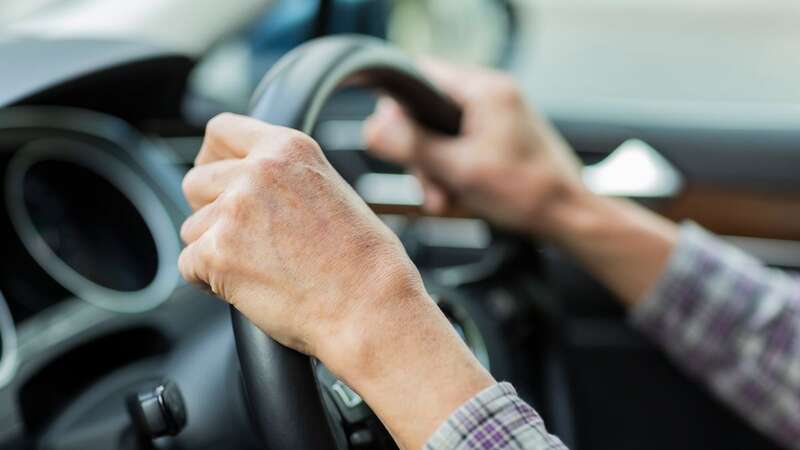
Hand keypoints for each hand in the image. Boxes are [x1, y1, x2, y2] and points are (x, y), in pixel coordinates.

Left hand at [179, 113, 492, 449]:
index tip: (217, 180)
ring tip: (260, 269)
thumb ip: (285, 177)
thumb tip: (246, 183)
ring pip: (192, 228)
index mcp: (289, 148)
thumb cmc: (363, 262)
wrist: (370, 306)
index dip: (213, 159)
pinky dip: (210, 281)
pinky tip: (249, 287)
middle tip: (241, 237)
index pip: (221, 130)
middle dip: (208, 209)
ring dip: (214, 249)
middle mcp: (258, 171)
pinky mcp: (217, 253)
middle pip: (196, 181)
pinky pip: (188, 265)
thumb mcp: (331, 190)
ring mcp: (234, 211)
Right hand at [364, 60, 583, 237]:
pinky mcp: (500, 136)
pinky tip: (455, 196)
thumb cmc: (528, 191)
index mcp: (485, 90)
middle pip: (428, 110)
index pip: (421, 75)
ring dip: (436, 168)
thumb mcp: (459, 169)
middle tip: (427, 182)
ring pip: (443, 133)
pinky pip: (461, 146)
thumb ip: (413, 146)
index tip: (392, 136)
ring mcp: (497, 116)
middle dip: (421, 152)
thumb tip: (372, 128)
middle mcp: (492, 95)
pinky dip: (453, 171)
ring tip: (444, 198)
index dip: (399, 106)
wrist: (567, 215)